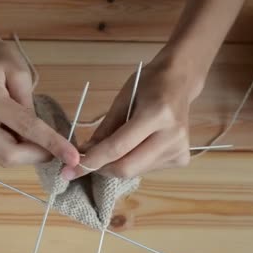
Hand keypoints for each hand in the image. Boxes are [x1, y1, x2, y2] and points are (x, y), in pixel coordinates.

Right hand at [0, 26, 79, 167]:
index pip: (25, 127)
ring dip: (25, 154)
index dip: (51, 144)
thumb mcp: (22, 74)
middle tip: (54, 149)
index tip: (73, 158)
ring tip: (32, 135)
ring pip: (2, 159)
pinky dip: (12, 149)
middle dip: (37, 156)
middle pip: (9, 155)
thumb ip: (31, 107)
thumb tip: (41, 140)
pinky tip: (13, 131)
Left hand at [61, 51, 205, 179]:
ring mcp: (179, 150)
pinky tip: (135, 147)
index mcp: (157, 114)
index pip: (118, 147)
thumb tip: (85, 153)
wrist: (180, 81)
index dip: (92, 161)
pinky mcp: (181, 159)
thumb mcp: (122, 100)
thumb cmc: (149, 84)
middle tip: (85, 164)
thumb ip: (104, 129)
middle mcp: (172, 136)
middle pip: (127, 167)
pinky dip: (132, 163)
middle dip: (101, 168)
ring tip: (112, 149)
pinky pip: (146, 169)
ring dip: (116, 166)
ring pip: (135, 171)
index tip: (70, 170)